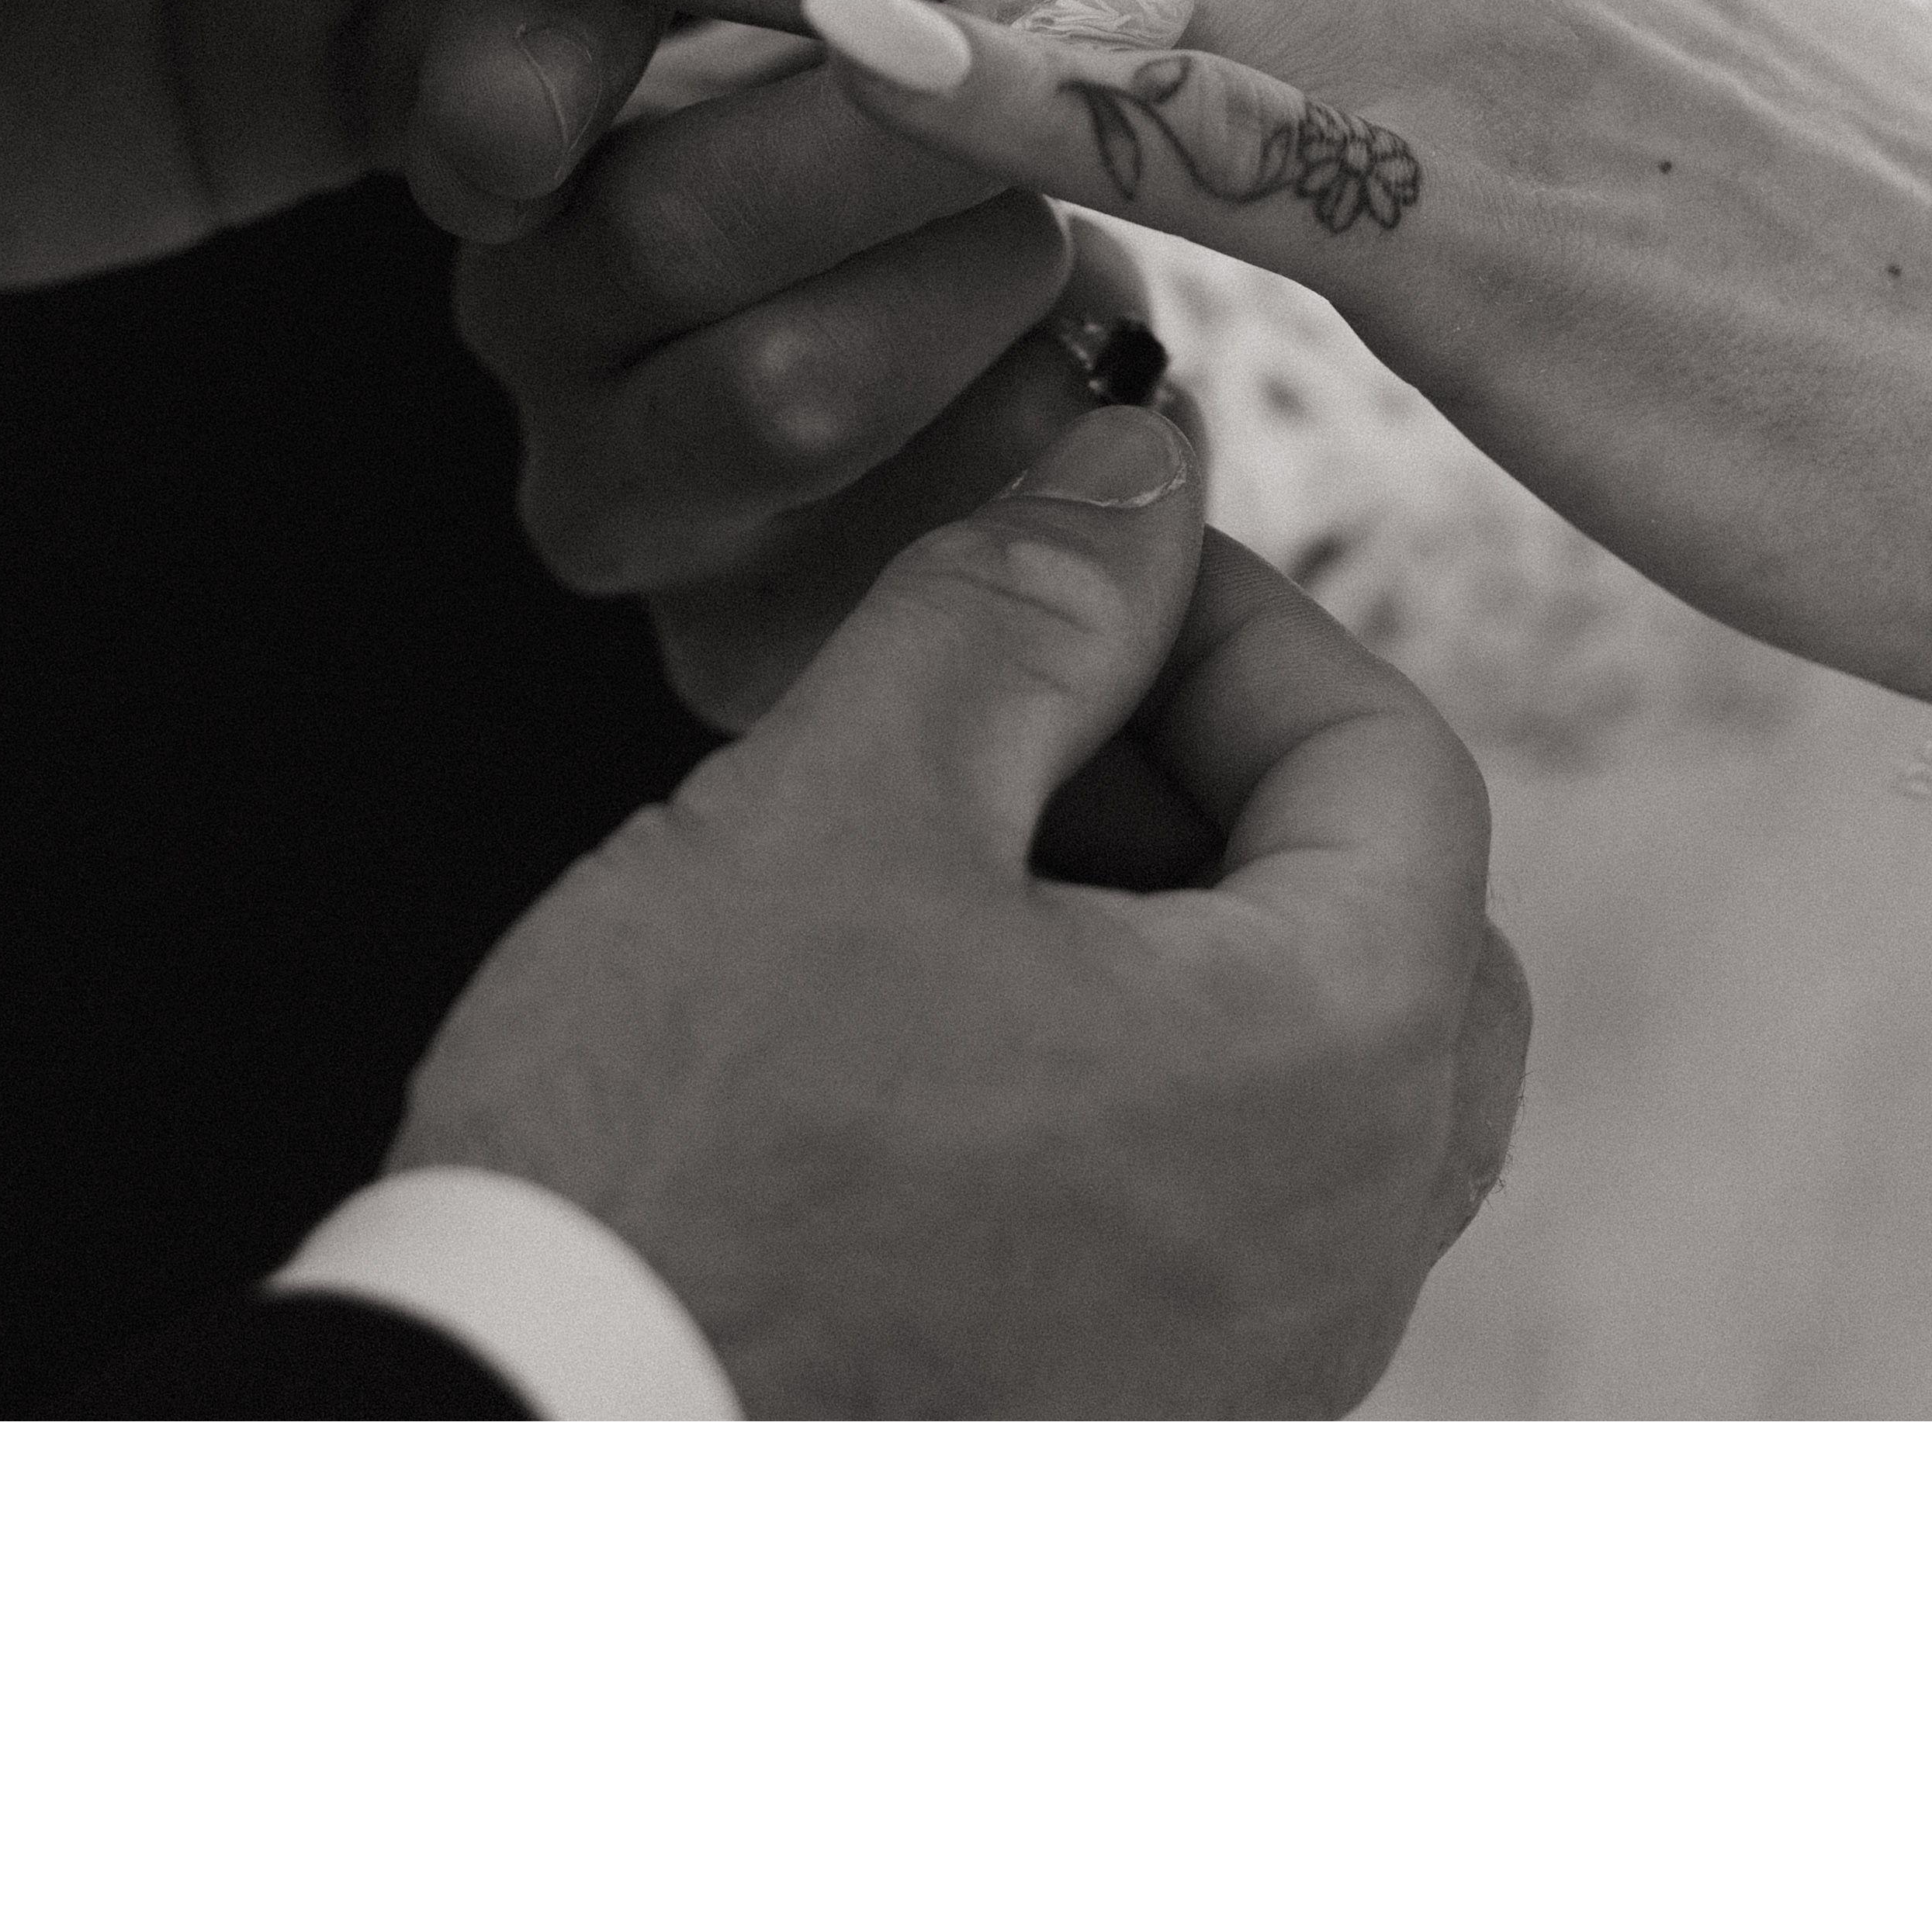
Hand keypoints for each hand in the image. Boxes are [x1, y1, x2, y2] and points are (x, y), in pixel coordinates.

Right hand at [389, 404, 1529, 1415]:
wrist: (538, 1451)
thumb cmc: (688, 1149)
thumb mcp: (848, 799)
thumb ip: (1025, 607)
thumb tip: (1140, 479)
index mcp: (1339, 1065)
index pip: (1393, 761)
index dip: (1231, 622)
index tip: (1070, 572)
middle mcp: (1353, 1251)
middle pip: (1384, 923)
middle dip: (1216, 782)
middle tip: (1014, 720)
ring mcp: (1256, 1380)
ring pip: (1302, 1078)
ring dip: (1161, 932)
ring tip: (942, 868)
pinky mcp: (1138, 1443)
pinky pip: (1211, 1216)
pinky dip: (1117, 1086)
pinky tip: (923, 1042)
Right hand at [453, 0, 1179, 734]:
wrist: (999, 407)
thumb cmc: (942, 165)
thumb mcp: (937, 20)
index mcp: (524, 128)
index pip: (518, 72)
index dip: (614, 30)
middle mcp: (524, 321)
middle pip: (678, 228)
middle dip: (909, 152)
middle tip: (1069, 109)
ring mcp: (608, 503)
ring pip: (793, 388)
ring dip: (986, 307)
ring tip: (1084, 263)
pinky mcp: (718, 655)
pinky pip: (890, 553)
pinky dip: (1030, 463)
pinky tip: (1099, 412)